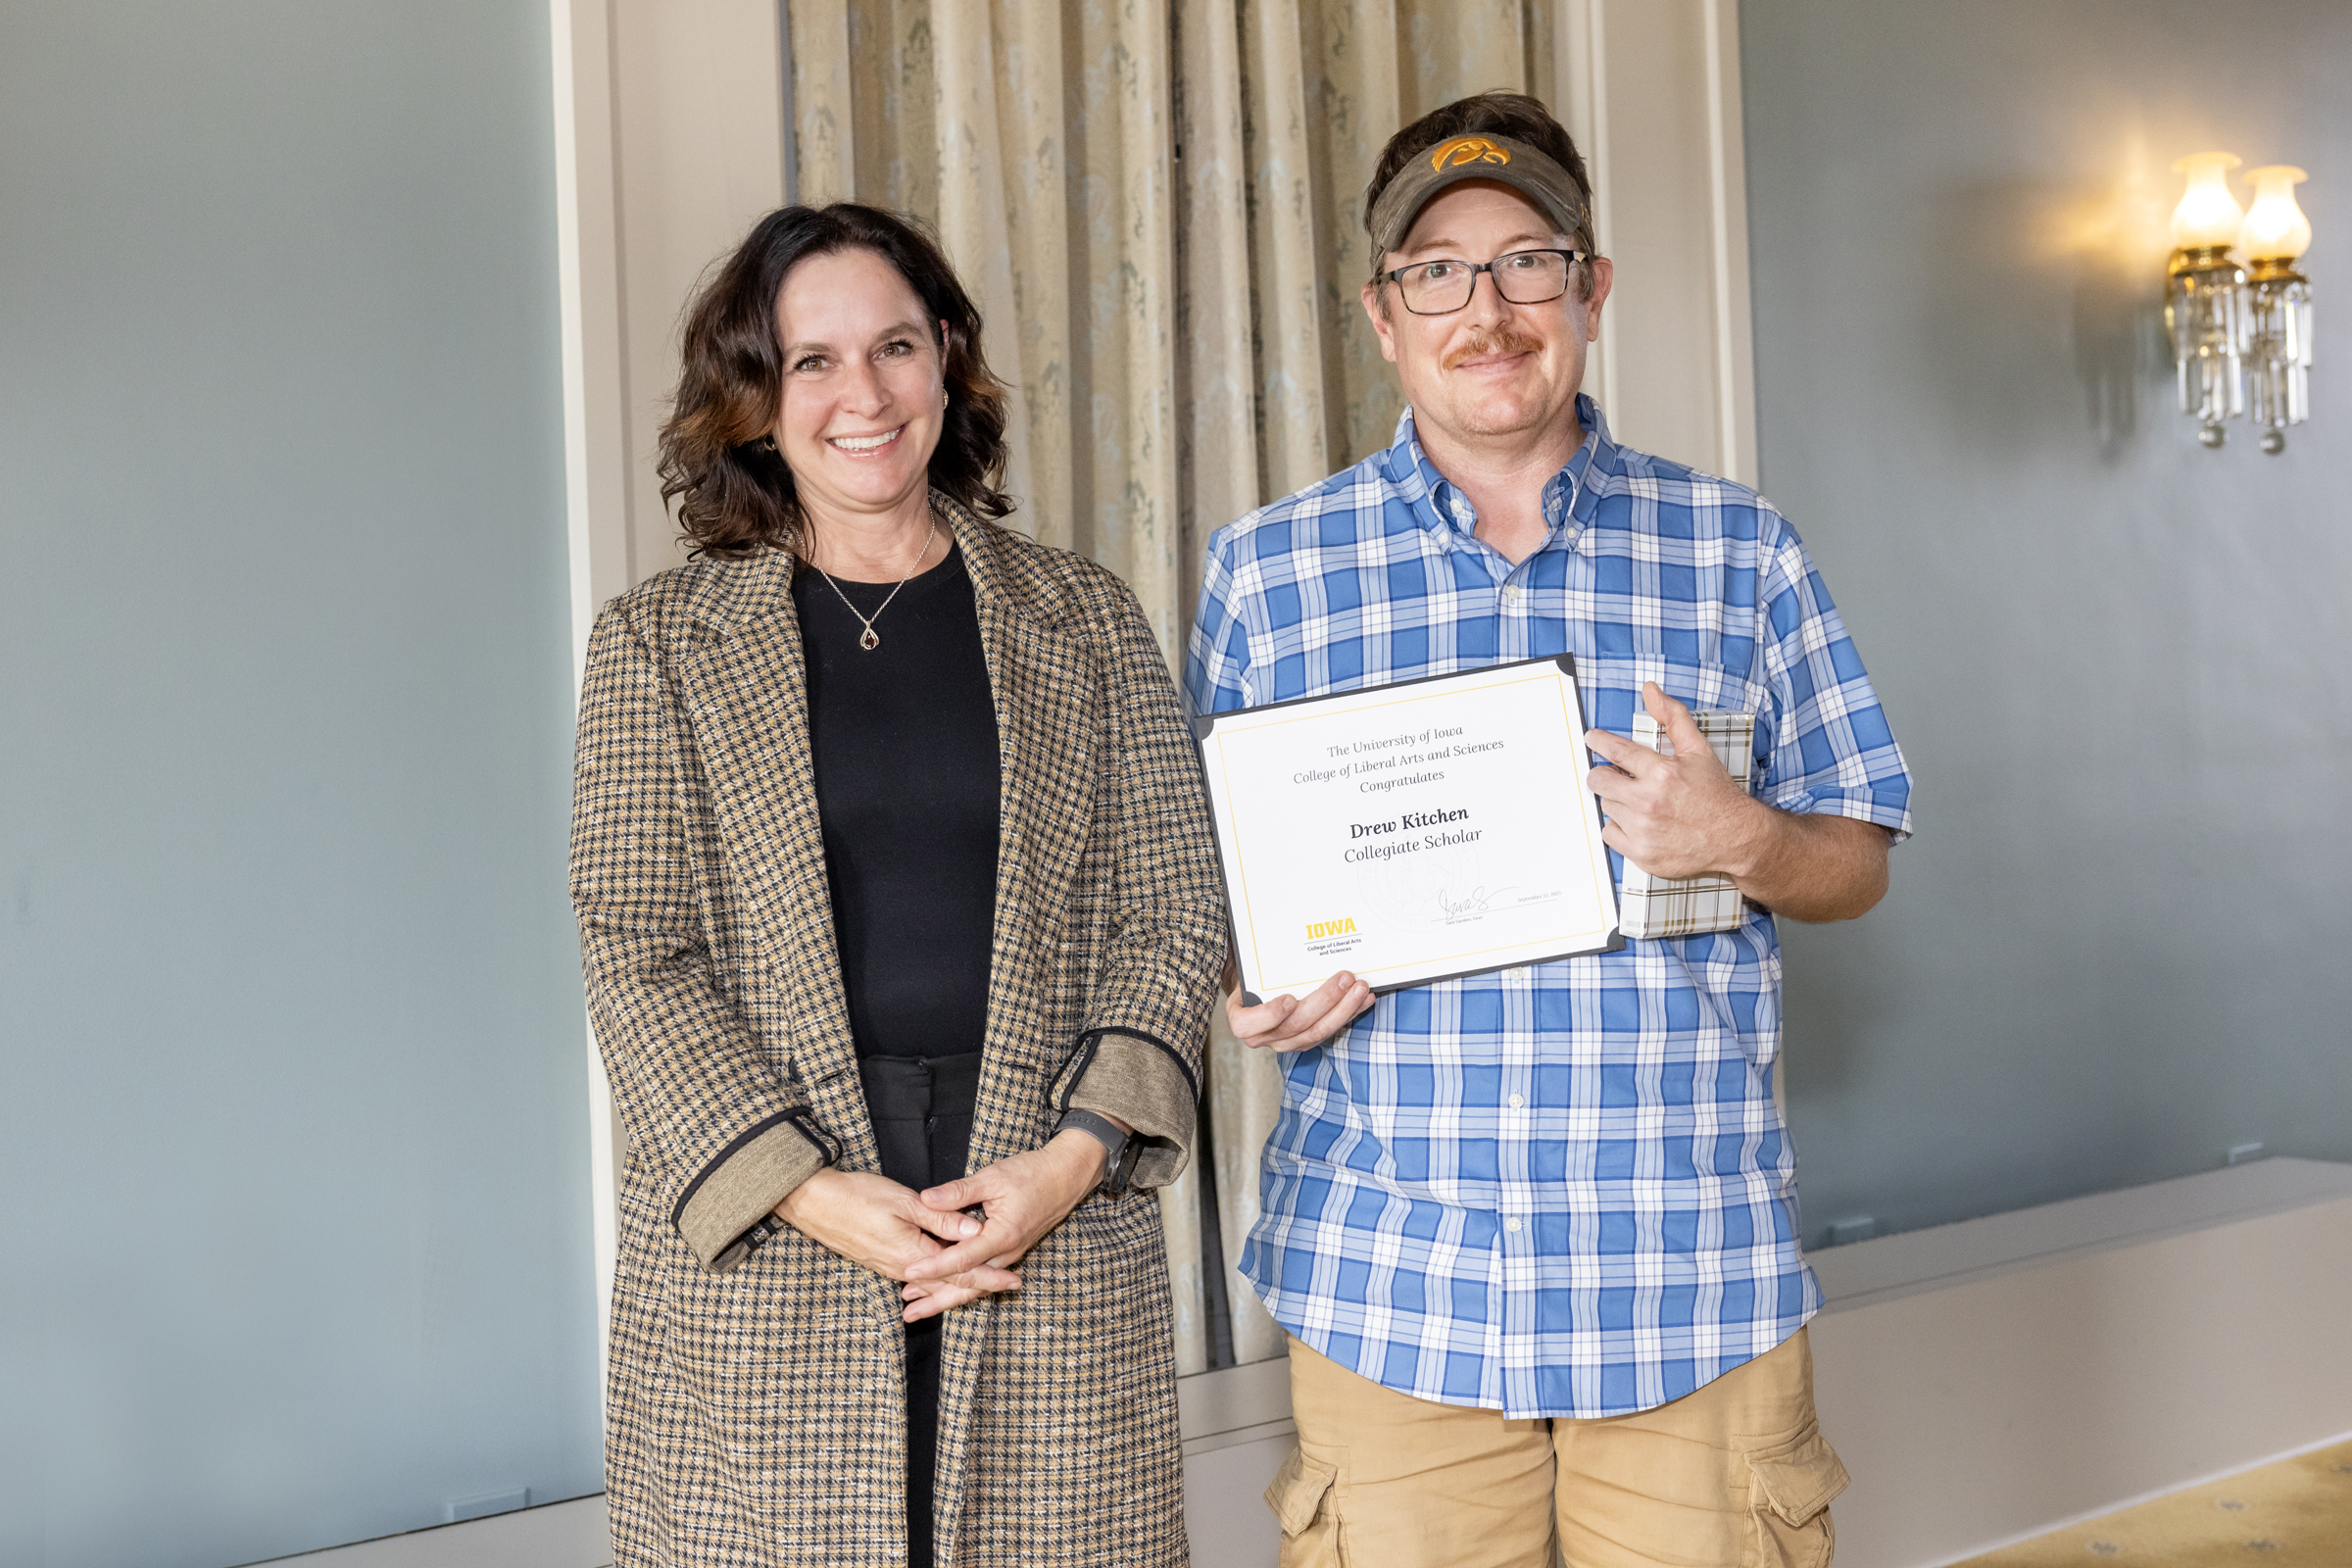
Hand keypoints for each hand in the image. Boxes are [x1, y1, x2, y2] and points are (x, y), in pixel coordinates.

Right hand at [772, 1169, 1021, 1299]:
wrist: (814, 1203)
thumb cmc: (858, 1196)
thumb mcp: (905, 1203)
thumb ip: (942, 1219)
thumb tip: (975, 1232)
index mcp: (913, 1255)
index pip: (960, 1270)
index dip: (989, 1276)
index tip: (1014, 1281)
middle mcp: (903, 1268)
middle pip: (949, 1282)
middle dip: (981, 1285)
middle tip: (1011, 1285)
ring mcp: (890, 1267)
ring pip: (933, 1282)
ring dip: (959, 1285)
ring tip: (986, 1287)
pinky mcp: (881, 1261)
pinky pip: (917, 1278)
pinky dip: (936, 1281)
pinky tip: (943, 1282)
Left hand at [897, 1132, 1107, 1320]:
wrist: (1065, 1177)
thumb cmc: (1031, 1174)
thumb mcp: (992, 1177)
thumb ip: (959, 1192)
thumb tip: (926, 1199)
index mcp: (1002, 1235)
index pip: (962, 1258)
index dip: (934, 1266)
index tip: (909, 1272)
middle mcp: (1007, 1252)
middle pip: (969, 1285)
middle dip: (937, 1300)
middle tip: (909, 1313)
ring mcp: (1010, 1255)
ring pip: (977, 1286)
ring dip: (948, 1297)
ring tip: (919, 1307)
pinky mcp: (1010, 1252)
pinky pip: (984, 1278)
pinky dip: (964, 1286)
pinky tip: (946, 1290)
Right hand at [1224, 957, 1372, 1053]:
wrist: (1258, 990)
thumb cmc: (1254, 977)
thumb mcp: (1250, 970)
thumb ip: (1259, 963)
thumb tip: (1280, 932)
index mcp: (1242, 1019)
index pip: (1248, 1025)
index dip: (1270, 1014)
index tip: (1289, 999)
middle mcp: (1263, 1036)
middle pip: (1296, 1025)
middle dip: (1325, 1000)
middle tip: (1345, 978)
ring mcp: (1286, 1042)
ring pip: (1318, 1031)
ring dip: (1344, 1008)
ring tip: (1360, 988)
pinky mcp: (1306, 1041)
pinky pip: (1330, 1030)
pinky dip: (1348, 1013)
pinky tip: (1363, 999)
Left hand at [1584, 683, 1767, 880]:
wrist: (1735, 837)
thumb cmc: (1716, 794)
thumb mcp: (1698, 750)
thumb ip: (1672, 717)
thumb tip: (1650, 690)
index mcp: (1662, 773)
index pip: (1615, 750)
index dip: (1599, 741)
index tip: (1592, 739)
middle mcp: (1649, 802)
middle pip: (1600, 780)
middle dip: (1604, 773)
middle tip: (1616, 774)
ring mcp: (1643, 830)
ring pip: (1606, 806)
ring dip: (1617, 800)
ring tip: (1640, 801)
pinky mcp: (1641, 853)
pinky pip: (1609, 834)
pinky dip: (1619, 827)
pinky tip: (1638, 822)